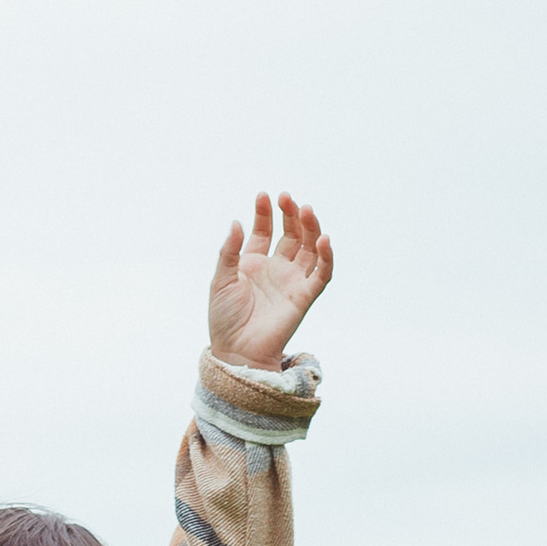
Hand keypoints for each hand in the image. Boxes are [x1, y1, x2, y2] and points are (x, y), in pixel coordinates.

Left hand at [206, 193, 331, 370]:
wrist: (235, 350)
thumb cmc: (224, 318)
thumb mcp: (220, 279)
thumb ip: (229, 251)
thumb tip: (237, 222)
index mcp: (254, 263)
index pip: (265, 230)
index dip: (265, 213)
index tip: (263, 196)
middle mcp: (276, 268)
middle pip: (291, 234)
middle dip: (290, 215)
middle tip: (287, 198)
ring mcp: (292, 281)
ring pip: (309, 248)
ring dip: (310, 228)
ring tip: (305, 209)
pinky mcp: (304, 296)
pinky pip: (322, 274)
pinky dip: (326, 257)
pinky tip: (323, 239)